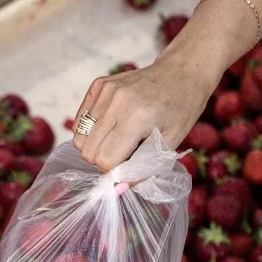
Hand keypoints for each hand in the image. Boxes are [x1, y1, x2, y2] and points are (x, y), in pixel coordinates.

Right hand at [71, 54, 214, 170]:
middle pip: (88, 151)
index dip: (115, 170)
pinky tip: (111, 125)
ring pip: (79, 137)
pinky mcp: (99, 85)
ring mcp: (105, 90)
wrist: (182, 72)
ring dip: (96, 146)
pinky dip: (91, 130)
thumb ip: (143, 168)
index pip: (105, 160)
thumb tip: (118, 189)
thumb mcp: (170, 143)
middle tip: (124, 153)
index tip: (130, 165)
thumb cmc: (181, 109)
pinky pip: (80, 120)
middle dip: (103, 160)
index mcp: (137, 117)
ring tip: (118, 139)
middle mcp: (116, 101)